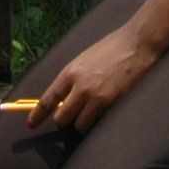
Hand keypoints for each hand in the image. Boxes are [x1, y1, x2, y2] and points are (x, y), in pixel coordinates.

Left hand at [31, 18, 160, 132]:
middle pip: (61, 118)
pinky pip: (97, 123)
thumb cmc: (112, 49)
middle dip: (64, 120)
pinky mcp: (111, 103)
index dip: (37, 115)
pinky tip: (103, 112)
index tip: (31, 124)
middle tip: (70, 117)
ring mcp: (95, 96)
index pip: (48, 99)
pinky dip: (97, 122)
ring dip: (82, 123)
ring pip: (79, 125)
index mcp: (70, 72)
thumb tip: (63, 98)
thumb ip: (73, 79)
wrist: (137, 43)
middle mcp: (79, 86)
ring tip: (89, 114)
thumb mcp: (85, 60)